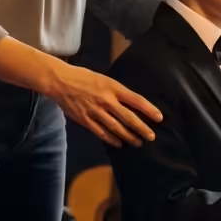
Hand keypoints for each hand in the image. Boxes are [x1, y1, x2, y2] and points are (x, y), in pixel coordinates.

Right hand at [46, 63, 162, 146]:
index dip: (149, 109)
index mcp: (113, 87)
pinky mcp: (86, 120)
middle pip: (128, 117)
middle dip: (141, 128)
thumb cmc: (83, 77)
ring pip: (116, 128)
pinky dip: (111, 139)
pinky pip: (101, 132)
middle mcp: (107, 100)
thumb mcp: (104, 79)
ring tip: (138, 142)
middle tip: (151, 136)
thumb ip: (116, 91)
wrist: (60, 81)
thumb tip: (130, 102)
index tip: (159, 117)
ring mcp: (96, 112)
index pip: (136, 100)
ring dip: (129, 136)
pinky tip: (119, 143)